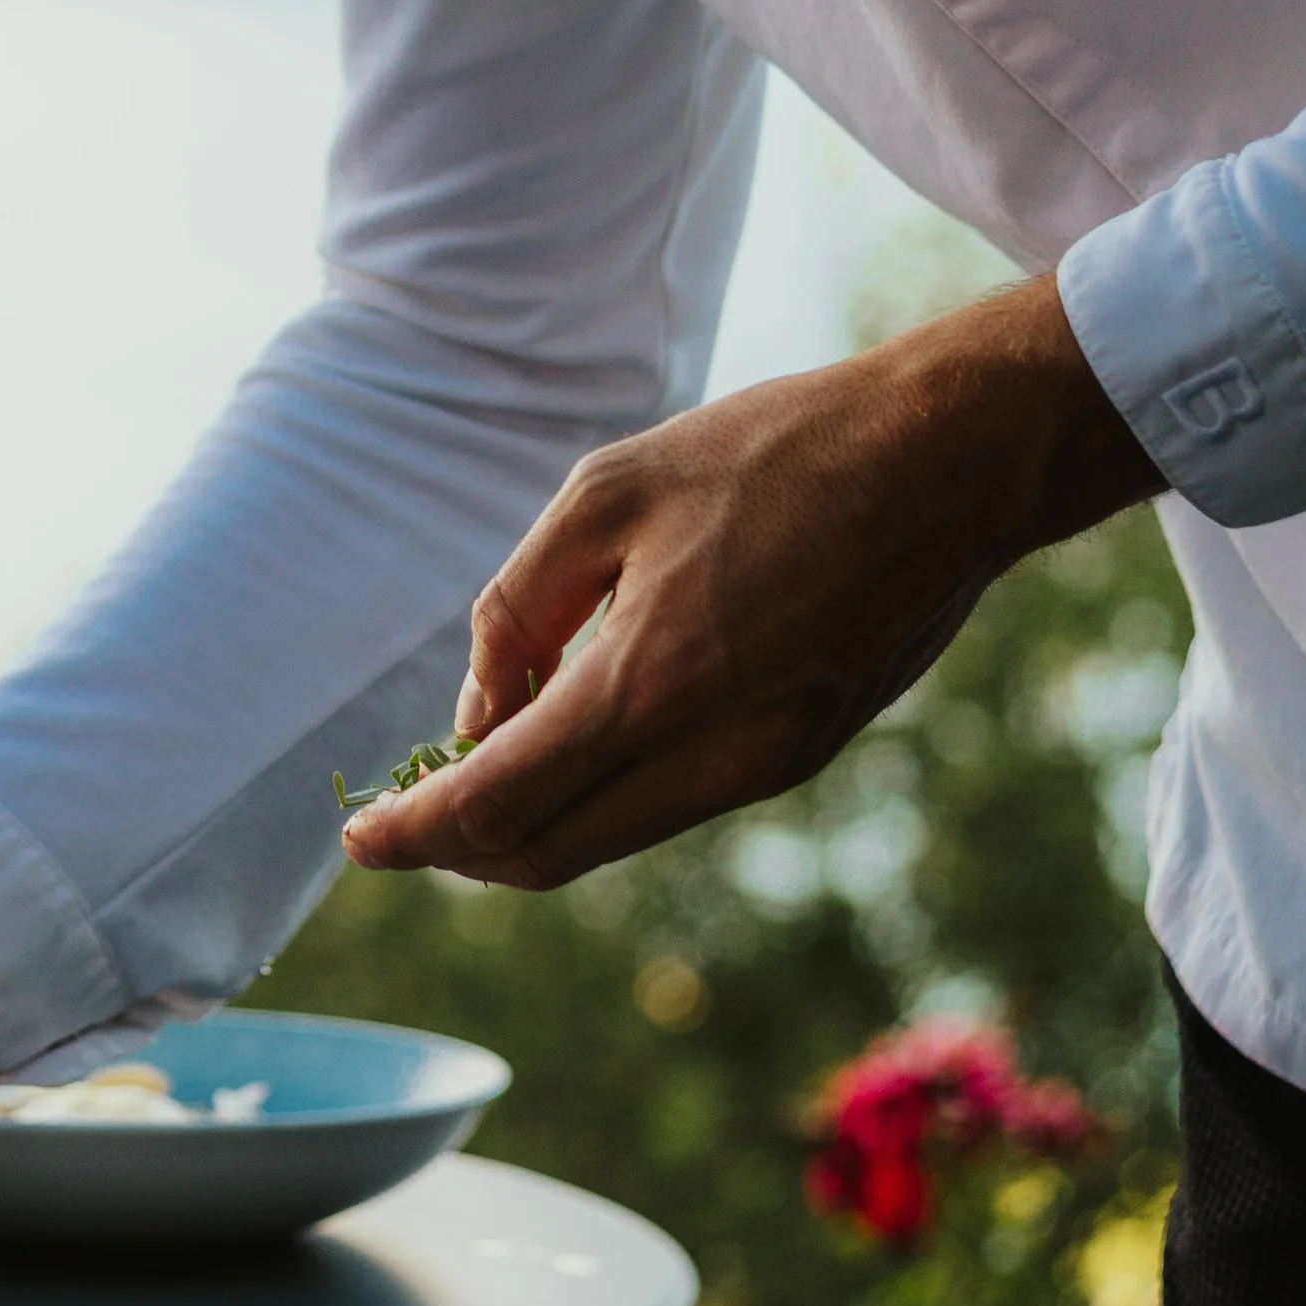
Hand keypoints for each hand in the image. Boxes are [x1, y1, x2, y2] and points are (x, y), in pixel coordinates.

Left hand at [341, 274, 1157, 890]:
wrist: (946, 461)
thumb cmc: (772, 452)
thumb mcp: (611, 490)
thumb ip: (522, 604)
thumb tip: (477, 710)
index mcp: (648, 685)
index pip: (496, 806)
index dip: (414, 833)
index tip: (359, 836)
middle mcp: (707, 756)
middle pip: (545, 854)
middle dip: (461, 845)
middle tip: (408, 804)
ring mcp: (762, 767)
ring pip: (608, 839)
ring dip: (531, 819)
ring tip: (483, 753)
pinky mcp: (799, 755)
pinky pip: (668, 804)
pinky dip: (601, 791)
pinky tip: (577, 727)